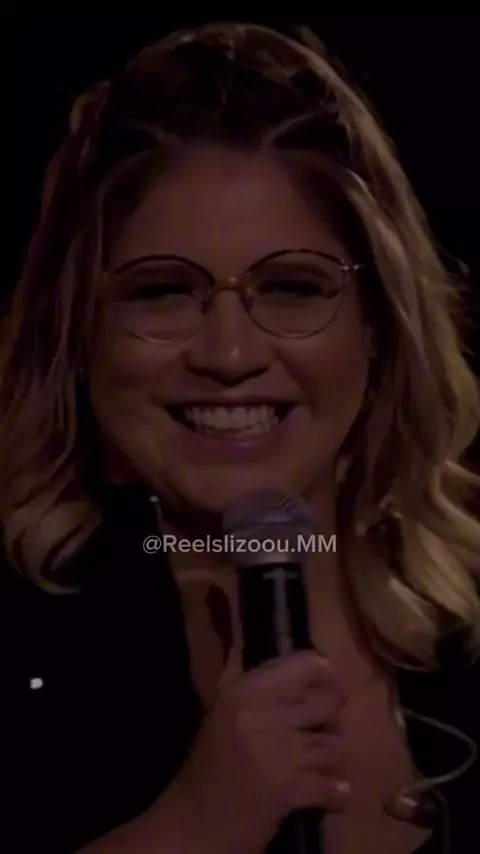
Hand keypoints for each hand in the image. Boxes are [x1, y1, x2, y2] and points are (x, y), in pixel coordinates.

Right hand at [170, 650, 348, 853]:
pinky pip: (333, 786)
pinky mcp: (289, 788)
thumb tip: (310, 670)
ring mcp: (279, 751)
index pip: (303, 664)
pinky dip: (336, 794)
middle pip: (327, 703)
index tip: (328, 687)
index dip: (325, 675)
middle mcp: (263, 713)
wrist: (193, 822)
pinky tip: (331, 795)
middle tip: (326, 730)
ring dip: (331, 760)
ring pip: (333, 746)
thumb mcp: (226, 713)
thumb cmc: (208, 766)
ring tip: (319, 766)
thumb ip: (262, 690)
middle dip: (333, 719)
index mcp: (246, 690)